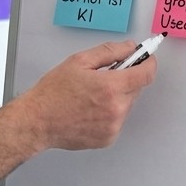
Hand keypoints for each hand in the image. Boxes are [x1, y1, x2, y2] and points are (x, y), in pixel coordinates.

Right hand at [0, 40, 156, 180]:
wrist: (37, 121)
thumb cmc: (53, 93)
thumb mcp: (79, 61)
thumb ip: (109, 52)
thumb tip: (129, 47)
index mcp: (111, 87)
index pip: (146, 74)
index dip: (148, 62)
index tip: (146, 58)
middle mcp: (116, 109)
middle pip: (136, 88)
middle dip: (125, 79)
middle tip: (104, 76)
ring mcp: (113, 126)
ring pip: (126, 105)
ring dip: (116, 97)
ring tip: (91, 96)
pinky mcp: (108, 138)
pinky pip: (117, 120)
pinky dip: (109, 113)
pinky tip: (89, 109)